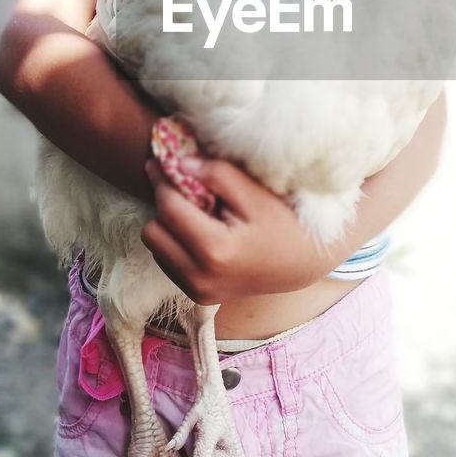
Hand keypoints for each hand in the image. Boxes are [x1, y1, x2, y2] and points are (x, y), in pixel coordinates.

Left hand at [141, 156, 324, 303]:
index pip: (169, 208)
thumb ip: (218, 175)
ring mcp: (198, 291)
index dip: (162, 180)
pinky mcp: (198, 296)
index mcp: (215, 251)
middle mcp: (200, 277)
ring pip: (156, 249)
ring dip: (168, 226)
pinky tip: (200, 233)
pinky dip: (176, 244)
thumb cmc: (283, 224)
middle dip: (165, 207)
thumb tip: (180, 163)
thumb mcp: (256, 195)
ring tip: (197, 213)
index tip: (160, 160)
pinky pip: (168, 263)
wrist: (302, 265)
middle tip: (185, 190)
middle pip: (153, 232)